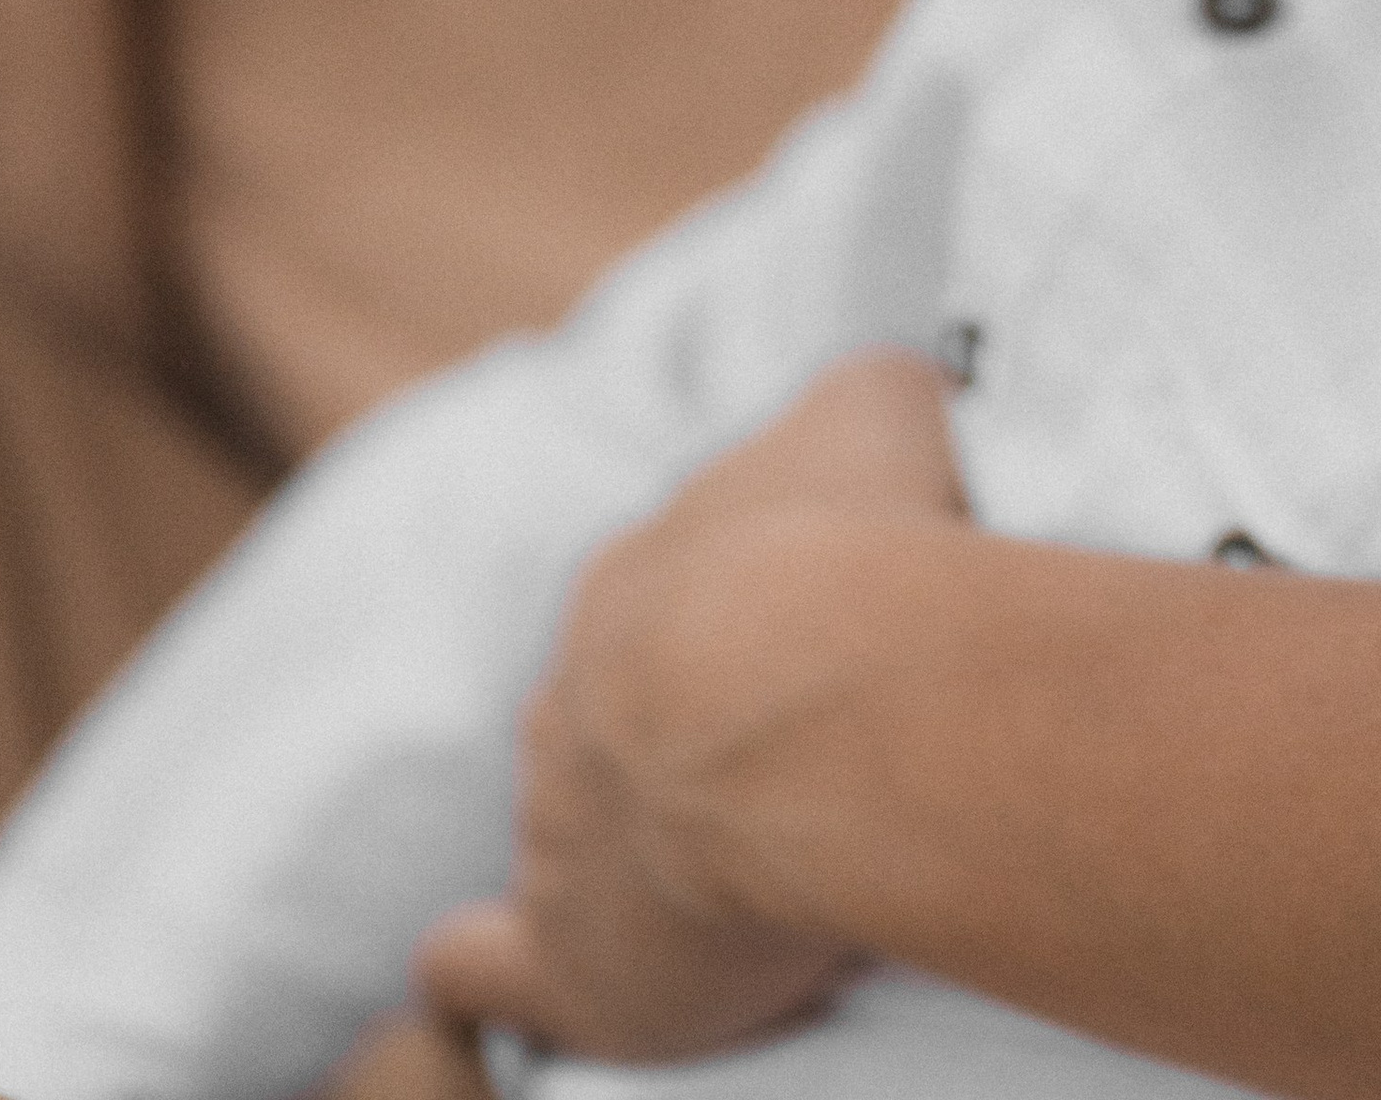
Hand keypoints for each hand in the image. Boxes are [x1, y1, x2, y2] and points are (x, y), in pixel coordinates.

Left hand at [413, 355, 968, 1061]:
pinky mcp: (566, 949)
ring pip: (576, 811)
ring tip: (748, 871)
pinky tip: (482, 971)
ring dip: (642, 834)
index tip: (855, 651)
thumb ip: (872, 412)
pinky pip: (485, 963)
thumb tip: (899, 425)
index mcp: (652, 566)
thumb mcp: (885, 410)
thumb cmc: (868, 547)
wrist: (805, 697)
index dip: (779, 618)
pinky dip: (485, 967)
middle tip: (812, 763)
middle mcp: (585, 675)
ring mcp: (559, 809)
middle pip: (631, 694)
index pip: (705, 586)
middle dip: (700, 723)